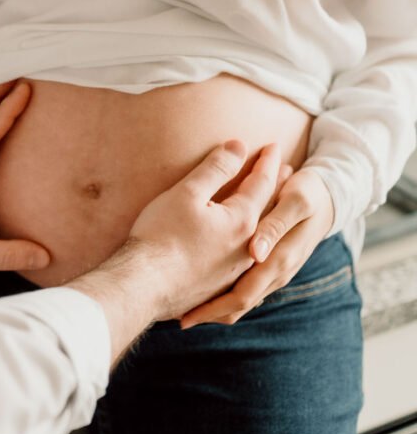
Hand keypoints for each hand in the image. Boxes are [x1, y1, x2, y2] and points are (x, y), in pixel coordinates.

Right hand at [68, 140, 284, 359]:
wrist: (145, 286)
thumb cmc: (162, 236)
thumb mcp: (187, 193)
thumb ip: (215, 169)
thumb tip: (238, 146)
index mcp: (242, 221)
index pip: (261, 183)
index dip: (267, 162)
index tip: (273, 146)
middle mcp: (247, 248)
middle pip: (267, 210)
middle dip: (277, 188)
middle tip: (288, 172)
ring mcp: (234, 271)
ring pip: (258, 239)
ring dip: (267, 218)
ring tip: (269, 208)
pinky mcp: (219, 287)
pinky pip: (243, 262)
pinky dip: (252, 246)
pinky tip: (245, 250)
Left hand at [180, 168, 332, 327]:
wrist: (329, 196)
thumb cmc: (306, 194)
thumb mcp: (294, 202)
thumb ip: (275, 226)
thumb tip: (255, 253)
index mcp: (279, 262)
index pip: (241, 297)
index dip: (212, 308)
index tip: (183, 316)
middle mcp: (276, 275)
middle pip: (236, 306)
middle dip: (207, 313)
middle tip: (175, 318)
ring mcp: (273, 273)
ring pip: (239, 301)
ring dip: (213, 307)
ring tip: (181, 309)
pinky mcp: (269, 267)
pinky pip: (244, 289)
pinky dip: (222, 294)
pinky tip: (199, 291)